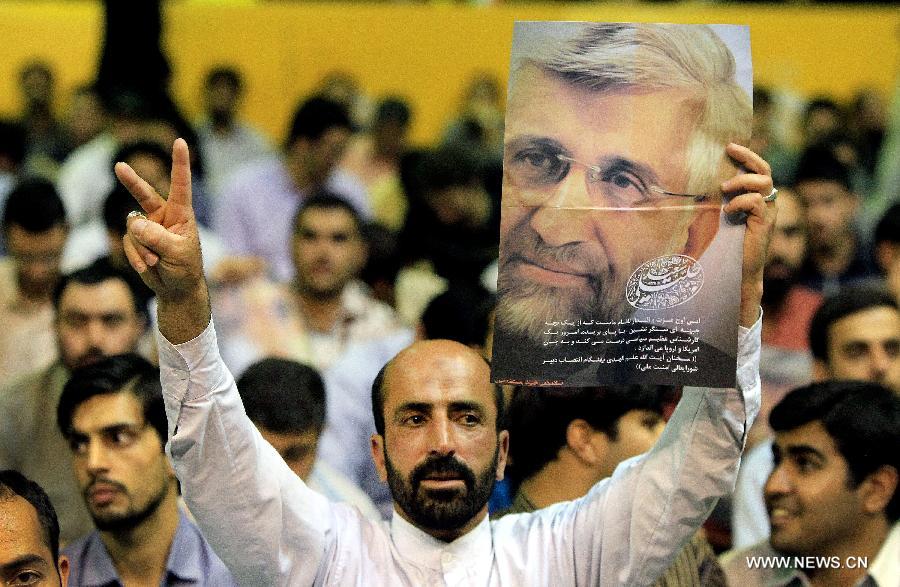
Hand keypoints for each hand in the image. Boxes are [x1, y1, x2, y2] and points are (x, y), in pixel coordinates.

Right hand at [115, 138, 209, 341]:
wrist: (176, 289)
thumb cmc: (185, 269)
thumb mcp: (177, 254)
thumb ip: (157, 238)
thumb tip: (134, 222)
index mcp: (181, 214)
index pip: (180, 185)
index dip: (179, 163)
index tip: (180, 142)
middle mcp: (163, 216)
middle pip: (144, 194)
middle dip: (131, 181)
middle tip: (118, 166)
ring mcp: (148, 227)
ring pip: (133, 228)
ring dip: (142, 247)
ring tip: (155, 262)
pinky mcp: (137, 240)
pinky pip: (128, 242)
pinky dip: (136, 256)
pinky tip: (147, 266)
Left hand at [721, 143, 776, 326]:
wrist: (737, 271)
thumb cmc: (725, 246)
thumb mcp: (718, 218)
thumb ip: (716, 201)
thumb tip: (696, 187)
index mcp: (757, 199)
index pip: (759, 170)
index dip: (748, 156)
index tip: (730, 146)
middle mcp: (767, 203)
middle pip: (765, 170)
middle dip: (749, 157)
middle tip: (731, 150)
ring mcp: (768, 213)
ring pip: (764, 183)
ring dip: (741, 181)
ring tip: (723, 189)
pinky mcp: (764, 224)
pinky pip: (756, 202)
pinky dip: (740, 202)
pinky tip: (728, 212)